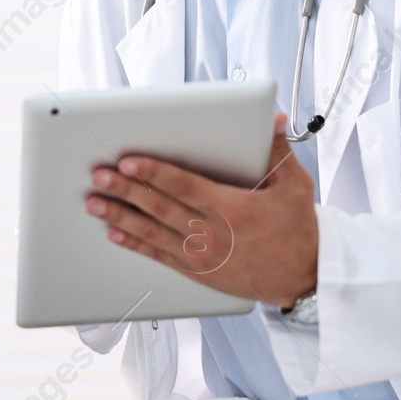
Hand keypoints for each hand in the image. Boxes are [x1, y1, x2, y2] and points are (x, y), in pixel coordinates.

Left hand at [85, 111, 316, 308]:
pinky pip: (159, 256)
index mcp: (232, 209)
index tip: (130, 161)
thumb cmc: (298, 231)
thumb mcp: (294, 186)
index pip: (184, 186)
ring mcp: (201, 255)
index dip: (155, 173)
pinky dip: (135, 245)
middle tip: (100, 177)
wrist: (305, 278)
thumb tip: (275, 120)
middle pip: (160, 208)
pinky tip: (115, 234)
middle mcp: (212, 233)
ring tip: (95, 204)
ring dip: (121, 217)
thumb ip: (277, 152)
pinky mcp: (198, 271)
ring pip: (152, 233)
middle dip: (127, 191)